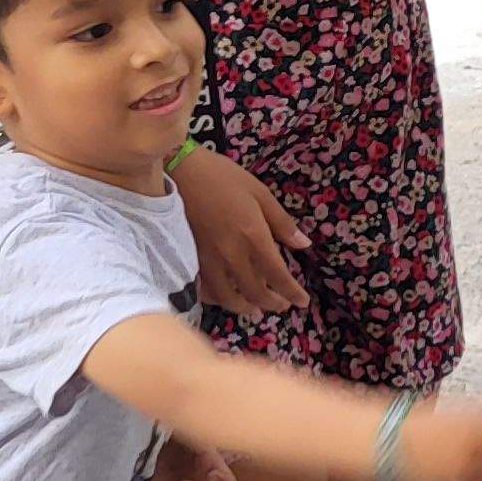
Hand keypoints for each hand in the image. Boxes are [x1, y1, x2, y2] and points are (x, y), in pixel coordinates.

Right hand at [171, 149, 307, 318]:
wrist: (177, 170)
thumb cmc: (222, 177)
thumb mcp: (260, 192)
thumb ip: (282, 223)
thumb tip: (304, 245)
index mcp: (253, 236)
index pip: (277, 275)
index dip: (292, 292)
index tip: (302, 302)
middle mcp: (231, 254)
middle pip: (254, 291)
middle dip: (272, 303)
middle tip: (282, 307)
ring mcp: (207, 259)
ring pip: (226, 296)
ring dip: (244, 307)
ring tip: (254, 310)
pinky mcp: (188, 259)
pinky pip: (204, 289)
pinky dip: (216, 298)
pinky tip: (222, 298)